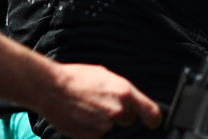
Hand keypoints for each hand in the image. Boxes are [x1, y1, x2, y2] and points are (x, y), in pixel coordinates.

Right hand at [36, 63, 162, 138]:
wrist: (52, 88)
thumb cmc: (76, 78)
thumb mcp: (105, 75)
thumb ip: (120, 90)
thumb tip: (130, 101)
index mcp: (124, 92)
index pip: (151, 111)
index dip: (154, 119)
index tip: (154, 122)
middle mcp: (118, 110)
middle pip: (127, 119)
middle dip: (118, 114)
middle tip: (99, 103)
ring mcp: (105, 125)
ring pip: (110, 126)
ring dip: (101, 120)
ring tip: (85, 107)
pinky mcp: (92, 137)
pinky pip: (96, 135)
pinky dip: (90, 129)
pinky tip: (80, 116)